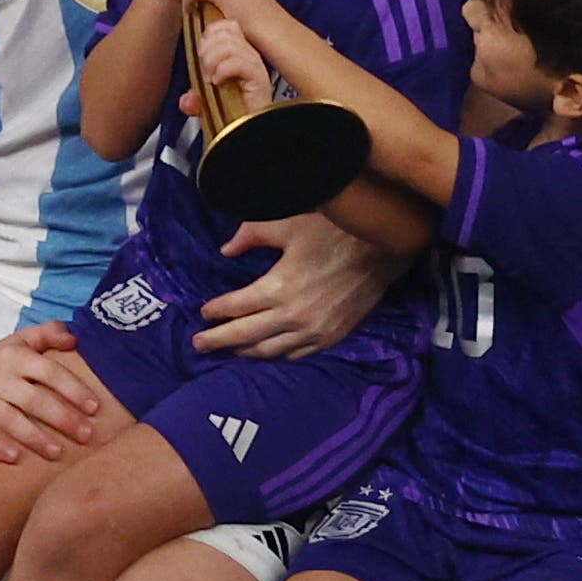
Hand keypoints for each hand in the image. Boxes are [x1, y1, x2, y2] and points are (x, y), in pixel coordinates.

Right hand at [0, 323, 101, 464]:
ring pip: (7, 418)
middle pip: (31, 398)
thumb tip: (75, 338)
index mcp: (14, 358)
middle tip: (86, 435)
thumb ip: (47, 335)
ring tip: (57, 453)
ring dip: (33, 437)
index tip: (94, 407)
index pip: (47, 371)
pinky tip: (15, 458)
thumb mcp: (18, 342)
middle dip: (61, 417)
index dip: (72, 388)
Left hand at [192, 17, 273, 112]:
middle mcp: (249, 58)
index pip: (226, 26)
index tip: (201, 54)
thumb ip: (194, 99)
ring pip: (230, 44)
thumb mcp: (207, 105)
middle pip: (227, 30)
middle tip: (205, 68)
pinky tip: (218, 81)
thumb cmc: (234, 119)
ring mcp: (255, 67)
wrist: (248, 133)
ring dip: (212, 60)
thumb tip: (187, 100)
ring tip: (211, 77)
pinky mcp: (259, 78)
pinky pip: (238, 62)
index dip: (209, 34)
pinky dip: (222, 70)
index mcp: (239, 56)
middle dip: (208, 48)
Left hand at [193, 214, 388, 358]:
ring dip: (245, 352)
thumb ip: (252, 236)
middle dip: (218, 341)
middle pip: (245, 336)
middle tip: (199, 344)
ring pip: (270, 351)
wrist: (382, 249)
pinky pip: (296, 355)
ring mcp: (313, 332)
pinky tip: (266, 352)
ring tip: (228, 350)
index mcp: (277, 288)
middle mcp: (292, 317)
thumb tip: (226, 249)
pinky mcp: (331, 338)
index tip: (203, 312)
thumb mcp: (288, 225)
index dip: (216, 311)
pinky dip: (277, 355)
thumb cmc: (334, 232)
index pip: (236, 307)